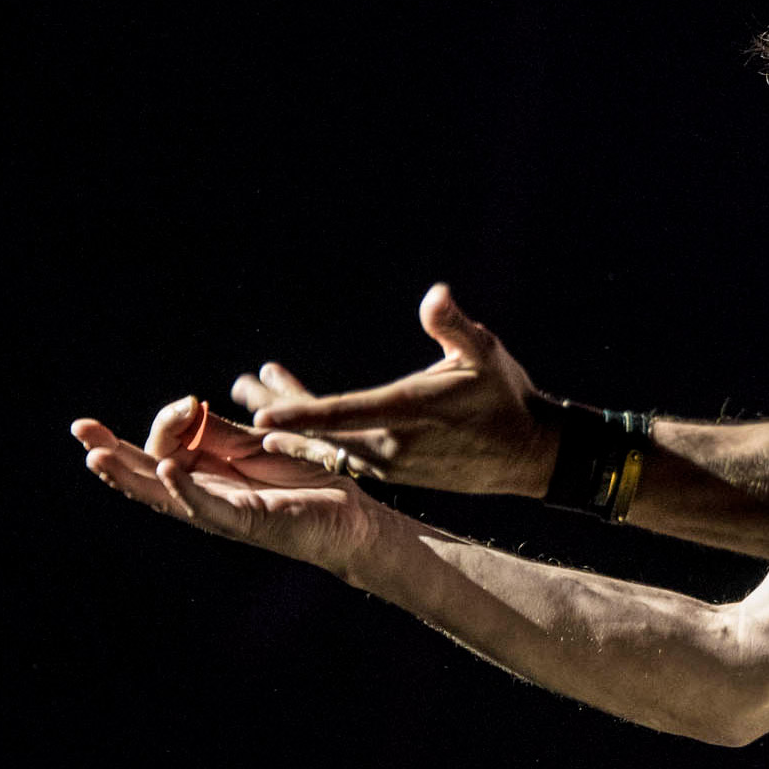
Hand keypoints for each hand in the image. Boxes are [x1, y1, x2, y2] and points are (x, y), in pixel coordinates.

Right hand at [71, 395, 380, 579]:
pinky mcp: (244, 523)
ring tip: (97, 456)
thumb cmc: (306, 479)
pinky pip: (206, 506)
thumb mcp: (257, 444)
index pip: (164, 445)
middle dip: (110, 450)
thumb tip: (187, 408)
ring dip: (129, 474)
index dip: (167, 420)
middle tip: (79, 429)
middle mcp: (204, 494)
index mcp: (205, 472)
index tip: (189, 402)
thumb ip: (221, 430)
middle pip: (146, 471)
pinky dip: (183, 489)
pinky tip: (164, 471)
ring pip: (163, 493)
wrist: (350, 514)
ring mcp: (219, 511)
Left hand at [238, 284, 558, 497]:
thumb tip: (435, 295)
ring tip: (256, 393)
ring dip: (291, 423)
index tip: (260, 415)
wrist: (528, 453)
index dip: (299, 414)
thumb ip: (454, 326)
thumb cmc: (506, 396)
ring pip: (327, 443)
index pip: (343, 413)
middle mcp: (391, 446)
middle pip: (321, 430)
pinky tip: (291, 428)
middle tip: (240, 385)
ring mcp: (389, 464)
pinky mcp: (393, 473)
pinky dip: (312, 438)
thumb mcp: (485, 353)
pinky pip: (341, 455)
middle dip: (279, 409)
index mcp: (408, 413)